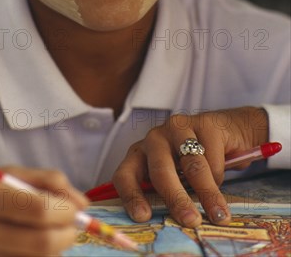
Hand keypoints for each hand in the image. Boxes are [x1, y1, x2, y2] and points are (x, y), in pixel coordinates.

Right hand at [0, 165, 88, 256]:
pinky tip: (32, 245)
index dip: (66, 210)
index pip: (39, 210)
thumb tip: (82, 203)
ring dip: (56, 247)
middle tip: (71, 223)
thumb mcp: (2, 172)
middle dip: (68, 233)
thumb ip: (44, 180)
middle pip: (43, 244)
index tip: (74, 207)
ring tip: (49, 231)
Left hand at [113, 106, 267, 227]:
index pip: (125, 175)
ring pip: (191, 165)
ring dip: (207, 193)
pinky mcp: (204, 123)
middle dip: (176, 198)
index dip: (132, 195)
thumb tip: (172, 228)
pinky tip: (222, 179)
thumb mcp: (176, 179)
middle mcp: (154, 139)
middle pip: (160, 171)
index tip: (143, 217)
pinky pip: (212, 157)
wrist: (226, 132)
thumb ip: (168, 195)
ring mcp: (178, 127)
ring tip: (219, 216)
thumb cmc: (194, 163)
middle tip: (190, 221)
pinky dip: (219, 174)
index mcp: (140, 155)